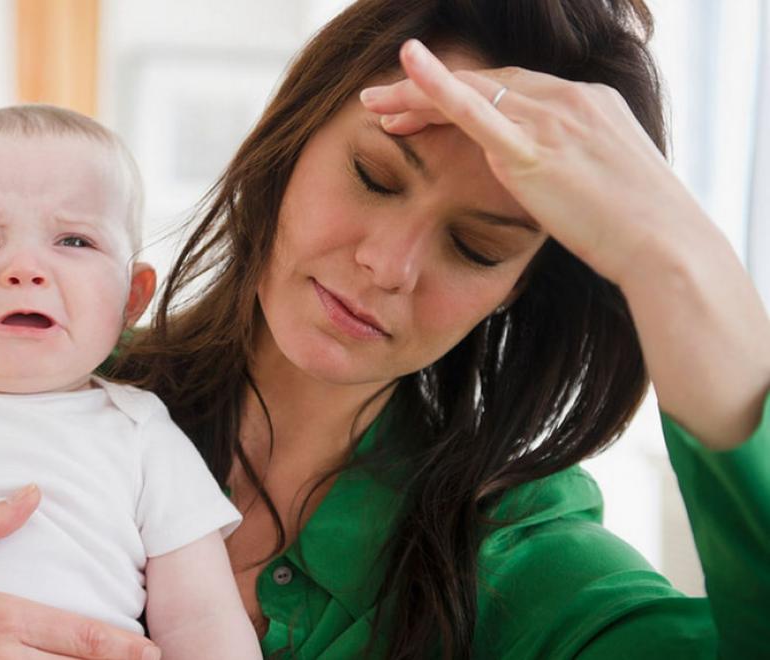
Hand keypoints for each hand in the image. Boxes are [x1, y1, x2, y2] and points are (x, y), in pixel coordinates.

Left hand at [359, 39, 705, 286]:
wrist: (666, 246)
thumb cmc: (642, 230)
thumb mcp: (608, 185)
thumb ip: (575, 169)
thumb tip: (557, 181)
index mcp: (588, 103)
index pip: (512, 87)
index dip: (462, 94)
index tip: (423, 109)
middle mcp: (568, 100)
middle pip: (485, 82)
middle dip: (426, 91)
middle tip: (382, 103)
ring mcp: (552, 120)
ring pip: (469, 92)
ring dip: (414, 95)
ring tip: (372, 105)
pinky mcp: (533, 150)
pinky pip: (476, 111)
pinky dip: (438, 87)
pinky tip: (407, 68)